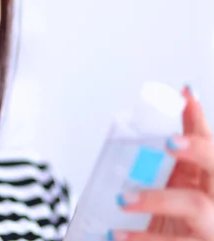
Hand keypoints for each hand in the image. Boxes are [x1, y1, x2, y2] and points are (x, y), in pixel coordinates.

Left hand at [110, 87, 213, 240]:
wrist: (191, 240)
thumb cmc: (191, 210)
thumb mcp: (190, 174)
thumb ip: (190, 137)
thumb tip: (188, 92)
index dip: (199, 143)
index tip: (173, 136)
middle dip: (195, 158)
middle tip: (167, 145)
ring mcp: (209, 230)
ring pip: (194, 209)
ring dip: (157, 200)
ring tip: (122, 200)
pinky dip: (142, 239)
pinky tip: (115, 235)